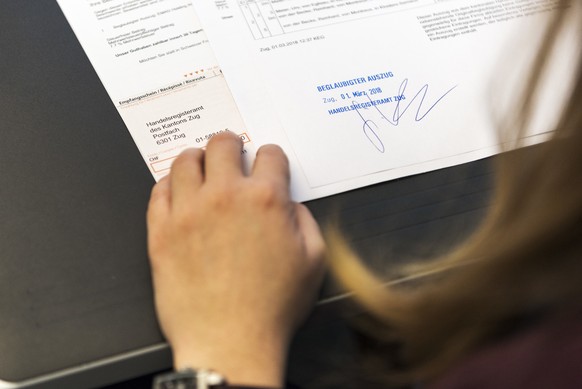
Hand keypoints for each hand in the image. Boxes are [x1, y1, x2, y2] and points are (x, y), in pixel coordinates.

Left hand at [147, 132, 325, 386]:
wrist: (229, 341)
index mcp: (265, 200)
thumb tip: (290, 204)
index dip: (272, 157)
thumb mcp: (313, 261)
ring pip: (185, 161)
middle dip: (231, 145)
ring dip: (197, 158)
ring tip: (201, 166)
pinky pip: (158, 191)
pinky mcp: (161, 232)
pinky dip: (169, 184)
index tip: (268, 163)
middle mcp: (225, 197)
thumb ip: (305, 220)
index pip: (269, 154)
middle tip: (231, 152)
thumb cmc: (270, 307)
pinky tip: (177, 191)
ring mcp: (188, 212)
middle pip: (222, 144)